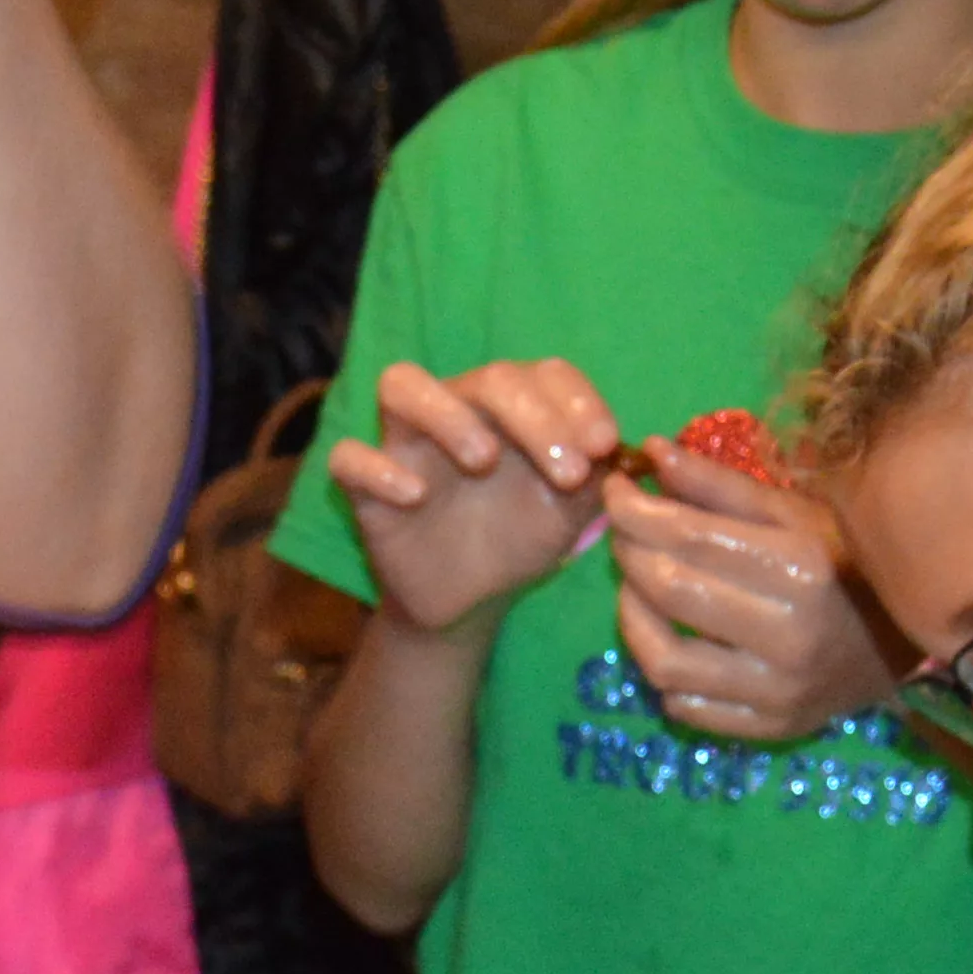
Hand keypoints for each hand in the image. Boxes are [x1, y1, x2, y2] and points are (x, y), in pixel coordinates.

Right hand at [315, 359, 619, 642]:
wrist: (469, 600)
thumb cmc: (518, 539)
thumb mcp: (569, 513)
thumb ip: (596, 478)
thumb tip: (622, 449)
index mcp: (514, 407)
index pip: (544, 373)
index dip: (577, 401)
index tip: (603, 447)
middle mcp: (458, 409)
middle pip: (488, 378)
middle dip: (537, 418)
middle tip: (570, 472)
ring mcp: (407, 444)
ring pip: (401, 385)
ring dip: (447, 413)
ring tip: (484, 459)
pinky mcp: (366, 488)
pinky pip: (350, 458)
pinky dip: (377, 469)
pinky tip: (416, 497)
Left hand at [601, 437, 894, 741]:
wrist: (901, 645)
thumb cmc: (846, 565)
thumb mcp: (794, 514)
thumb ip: (720, 487)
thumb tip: (653, 453)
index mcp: (801, 567)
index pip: (690, 536)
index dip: (636, 511)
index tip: (615, 490)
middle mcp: (789, 633)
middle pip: (672, 591)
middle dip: (630, 555)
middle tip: (623, 534)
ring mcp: (777, 690)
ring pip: (665, 662)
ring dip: (633, 619)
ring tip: (636, 589)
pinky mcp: (768, 728)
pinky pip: (685, 704)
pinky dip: (663, 670)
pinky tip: (671, 638)